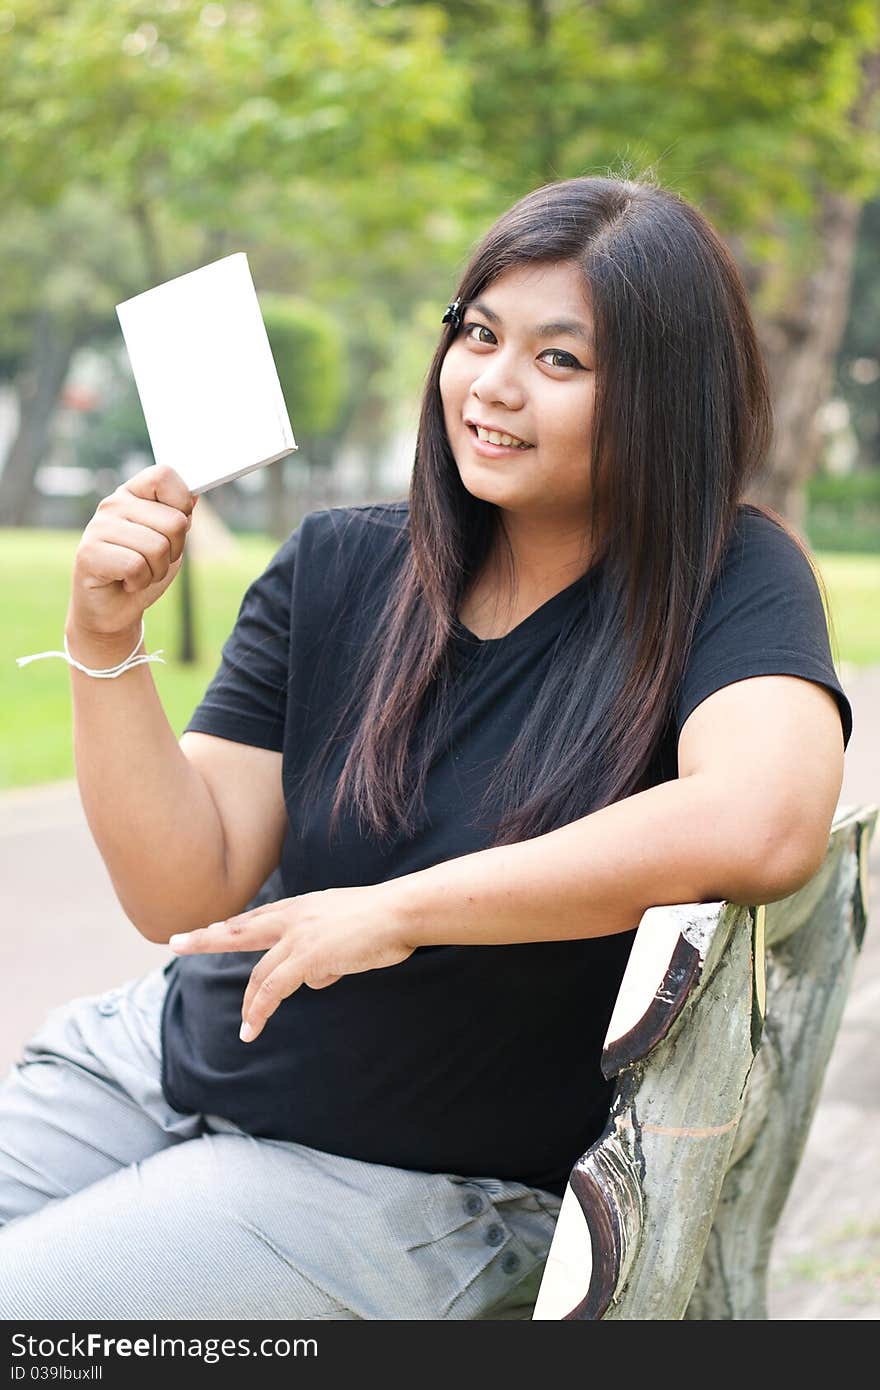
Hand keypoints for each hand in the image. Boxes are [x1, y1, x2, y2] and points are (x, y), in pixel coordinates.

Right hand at [67, 463, 197, 639]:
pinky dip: (140, 581)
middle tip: (152, 561)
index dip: (181, 502)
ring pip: (158, 547)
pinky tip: (125, 581)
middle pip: (174, 521)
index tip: (175, 526)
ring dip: (156, 570)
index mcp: (133, 494)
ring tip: (139, 573)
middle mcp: (113, 504)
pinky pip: (136, 566)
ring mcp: (98, 527)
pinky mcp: (88, 553)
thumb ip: (179, 517)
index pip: (164, 475)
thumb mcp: (170, 542)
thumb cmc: (143, 571)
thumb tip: (195, 494)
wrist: (113, 609)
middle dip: (173, 551)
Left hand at [167, 883, 416, 1042]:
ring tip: (246, 1029)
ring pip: (259, 974)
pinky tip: (252, 1028)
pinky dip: (260, 1010)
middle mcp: (293, 917)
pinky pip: (272, 990)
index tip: (211, 929)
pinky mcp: (305, 958)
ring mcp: (297, 937)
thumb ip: (325, 952)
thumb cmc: (383, 921)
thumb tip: (316, 978)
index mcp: (302, 906)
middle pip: (239, 929)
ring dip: (250, 1004)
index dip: (232, 925)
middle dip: (205, 938)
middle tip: (176, 943)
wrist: (399, 912)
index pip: (258, 917)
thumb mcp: (346, 932)